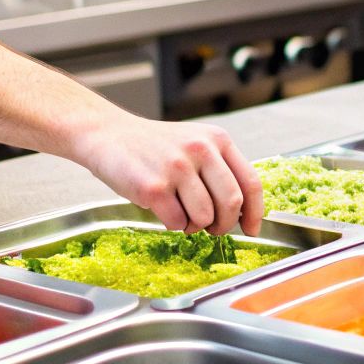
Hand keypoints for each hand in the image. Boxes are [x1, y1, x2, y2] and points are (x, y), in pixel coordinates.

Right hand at [73, 117, 264, 235]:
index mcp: (217, 139)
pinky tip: (162, 208)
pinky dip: (173, 224)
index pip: (250, 182)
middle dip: (224, 225)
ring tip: (180, 212)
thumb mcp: (194, 144)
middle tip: (213, 229)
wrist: (107, 134)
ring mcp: (177, 168)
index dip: (256, 212)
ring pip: (204, 217)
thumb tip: (241, 212)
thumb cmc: (153, 146)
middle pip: (231, 204)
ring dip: (194, 226)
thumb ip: (219, 169)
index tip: (252, 229)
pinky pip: (178, 223)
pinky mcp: (154, 187)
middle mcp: (201, 150)